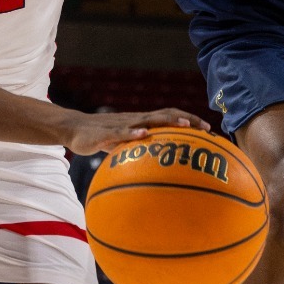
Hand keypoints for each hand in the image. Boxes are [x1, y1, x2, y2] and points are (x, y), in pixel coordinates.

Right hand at [60, 107, 208, 155]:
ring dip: (168, 122)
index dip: (189, 120)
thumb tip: (158, 169)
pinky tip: (144, 135)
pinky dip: (134, 132)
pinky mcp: (108, 132)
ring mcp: (123, 124)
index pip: (170, 116)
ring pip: (149, 119)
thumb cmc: (101, 137)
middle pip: (166, 115)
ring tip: (184, 126)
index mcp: (142, 121)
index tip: (209, 129)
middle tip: (206, 128)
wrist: (74, 129)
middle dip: (187, 120)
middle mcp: (136, 119)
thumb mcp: (124, 144)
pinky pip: (123, 132)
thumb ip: (139, 150)